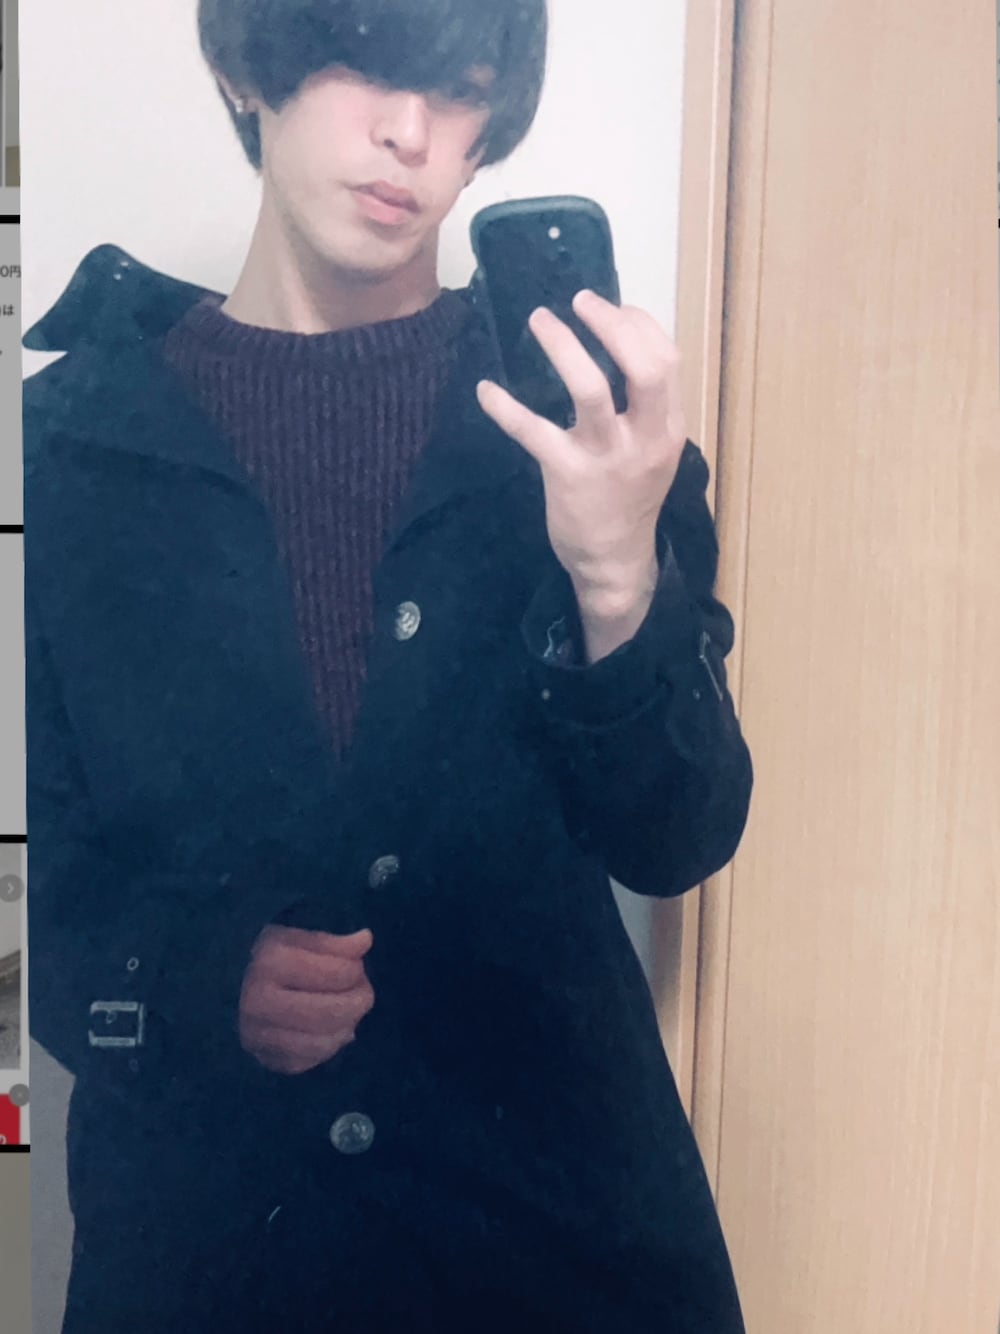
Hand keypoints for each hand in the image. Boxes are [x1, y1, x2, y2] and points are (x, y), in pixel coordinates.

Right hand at [238, 925, 374, 1074]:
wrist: (229, 988)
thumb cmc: (274, 957)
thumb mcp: (299, 939)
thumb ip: (334, 943)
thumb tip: (365, 939)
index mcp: (271, 962)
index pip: (339, 973)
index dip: (356, 970)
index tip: (355, 966)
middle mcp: (259, 1001)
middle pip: (331, 1013)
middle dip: (358, 1003)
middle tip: (363, 994)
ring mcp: (258, 1035)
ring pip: (322, 1043)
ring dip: (346, 1027)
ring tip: (348, 1013)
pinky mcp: (264, 1059)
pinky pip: (310, 1061)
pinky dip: (328, 1047)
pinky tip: (329, 1031)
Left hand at [476, 291, 685, 614]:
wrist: (614, 561)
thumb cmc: (628, 498)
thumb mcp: (653, 451)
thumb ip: (643, 406)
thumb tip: (616, 346)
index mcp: (668, 427)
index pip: (667, 359)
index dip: (638, 324)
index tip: (610, 308)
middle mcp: (645, 438)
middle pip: (644, 366)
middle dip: (611, 324)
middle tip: (579, 301)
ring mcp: (607, 457)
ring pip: (590, 388)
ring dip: (562, 347)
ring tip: (540, 320)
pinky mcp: (567, 474)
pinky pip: (533, 431)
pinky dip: (505, 407)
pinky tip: (486, 390)